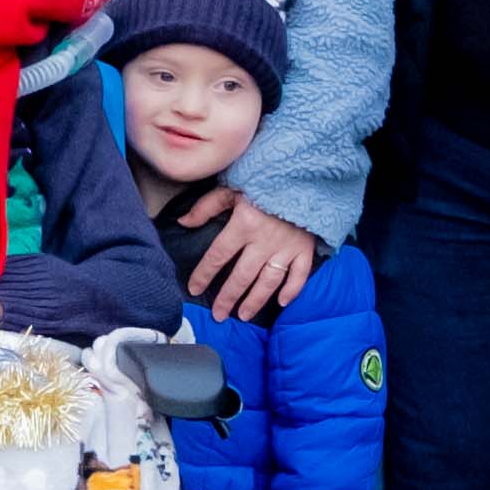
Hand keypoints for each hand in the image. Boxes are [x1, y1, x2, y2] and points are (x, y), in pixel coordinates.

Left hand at [179, 190, 323, 323]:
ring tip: (243, 315)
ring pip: (267, 282)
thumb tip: (183, 222)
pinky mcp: (305, 249)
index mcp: (243, 225)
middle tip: (219, 315)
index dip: (203, 275)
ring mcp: (286, 248)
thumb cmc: (266, 178)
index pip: (218, 256)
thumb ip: (207, 206)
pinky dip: (292, 291)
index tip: (194, 289)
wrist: (306, 174)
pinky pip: (299, 275)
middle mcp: (264, 242)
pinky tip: (281, 303)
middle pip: (241, 277)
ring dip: (255, 301)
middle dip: (227, 298)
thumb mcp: (233, 186)